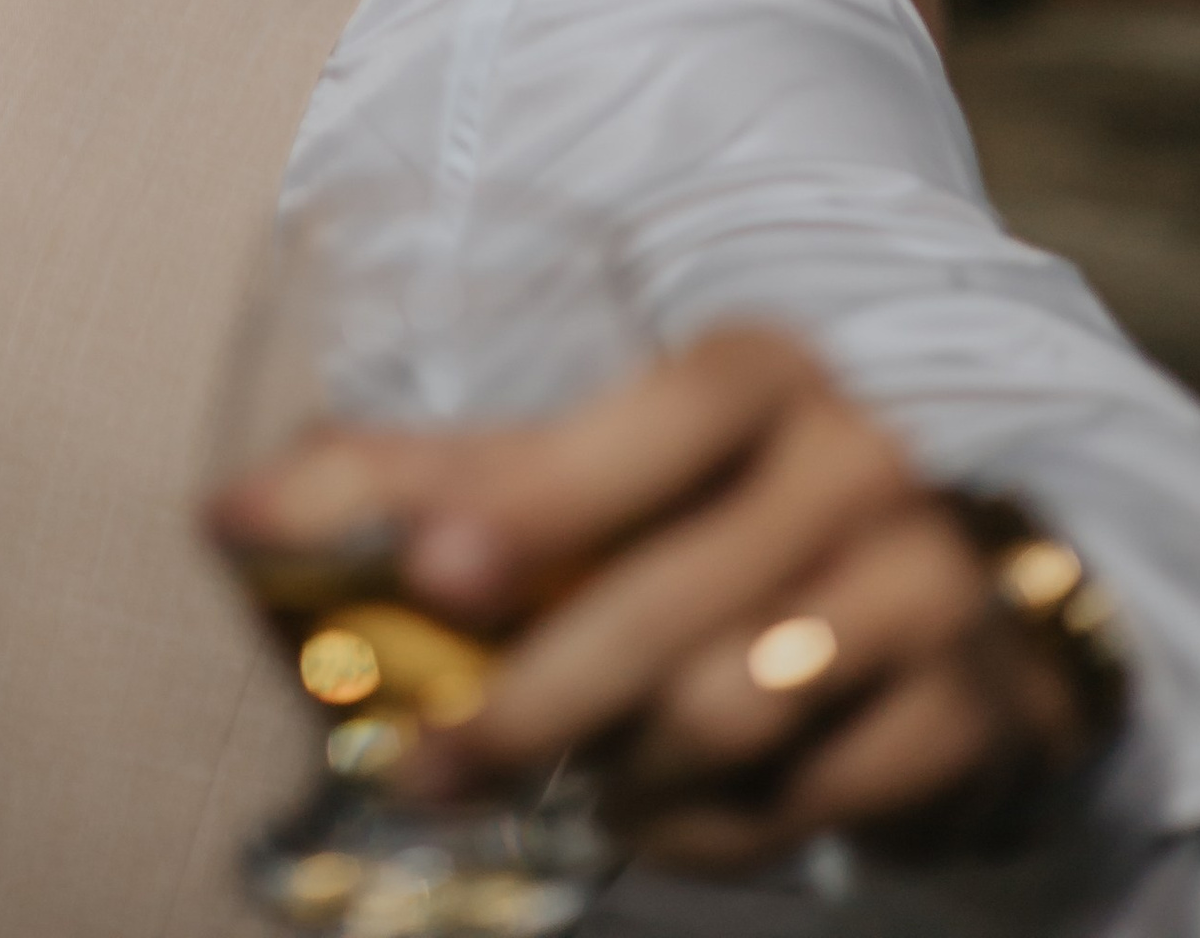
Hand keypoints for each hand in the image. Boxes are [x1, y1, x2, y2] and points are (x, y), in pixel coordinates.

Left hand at [208, 327, 1103, 873]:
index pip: (623, 430)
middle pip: (660, 605)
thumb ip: (430, 490)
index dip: (524, 499)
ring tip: (580, 774)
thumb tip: (228, 519)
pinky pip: (801, 800)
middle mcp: (852, 454)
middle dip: (523, 707)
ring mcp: (928, 579)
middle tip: (421, 772)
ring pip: (724, 716)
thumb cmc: (725, 526)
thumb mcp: (597, 479)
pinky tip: (680, 807)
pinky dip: (713, 829)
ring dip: (619, 773)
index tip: (425, 570)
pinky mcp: (971, 708)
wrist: (965, 614)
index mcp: (752, 369)